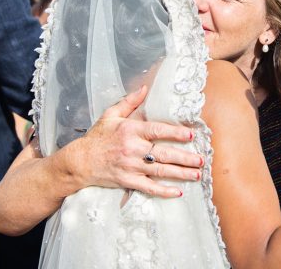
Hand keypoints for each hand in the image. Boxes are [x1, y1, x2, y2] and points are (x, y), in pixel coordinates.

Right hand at [66, 85, 202, 197]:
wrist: (79, 162)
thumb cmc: (97, 137)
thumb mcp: (111, 115)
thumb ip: (130, 102)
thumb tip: (145, 87)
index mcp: (130, 131)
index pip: (157, 131)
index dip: (176, 133)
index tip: (191, 135)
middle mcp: (133, 149)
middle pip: (164, 154)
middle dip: (185, 158)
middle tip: (201, 160)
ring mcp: (130, 167)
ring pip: (160, 171)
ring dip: (180, 173)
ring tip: (197, 175)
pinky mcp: (127, 181)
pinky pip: (149, 188)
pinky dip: (164, 191)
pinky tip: (178, 192)